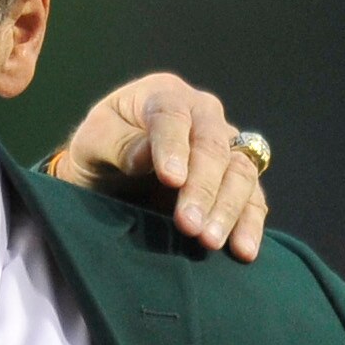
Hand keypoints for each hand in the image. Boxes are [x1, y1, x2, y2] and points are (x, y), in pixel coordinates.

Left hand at [48, 72, 269, 258]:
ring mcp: (224, 147)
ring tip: (208, 241)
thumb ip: (117, 144)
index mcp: (163, 95)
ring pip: (240, 172)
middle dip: (202, 187)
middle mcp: (202, 115)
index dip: (173, 146)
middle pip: (213, 146)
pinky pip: (253, 199)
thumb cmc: (97, 153)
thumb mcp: (91, 143)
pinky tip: (243, 249)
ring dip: (227, 208)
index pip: (173, 115)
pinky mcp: (235, 181)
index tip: (171, 179)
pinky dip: (250, 224)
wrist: (108, 177)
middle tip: (189, 224)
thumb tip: (146, 156)